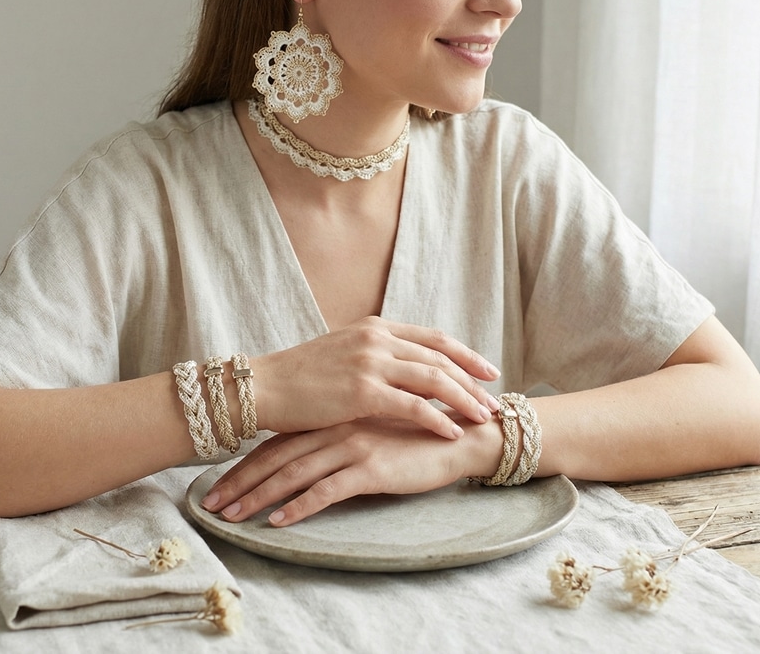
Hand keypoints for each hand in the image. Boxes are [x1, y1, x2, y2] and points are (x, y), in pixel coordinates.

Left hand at [199, 417, 504, 526]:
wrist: (460, 435)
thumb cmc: (416, 435)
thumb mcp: (369, 428)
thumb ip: (339, 435)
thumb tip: (307, 456)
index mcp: (332, 418)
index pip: (277, 441)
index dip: (244, 464)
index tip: (219, 485)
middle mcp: (335, 427)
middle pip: (275, 457)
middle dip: (240, 482)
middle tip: (212, 506)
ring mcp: (351, 445)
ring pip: (293, 473)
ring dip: (258, 497)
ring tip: (233, 517)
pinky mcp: (371, 467)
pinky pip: (326, 490)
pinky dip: (299, 506)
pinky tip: (278, 521)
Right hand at [253, 316, 500, 439]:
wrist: (264, 387)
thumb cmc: (299, 378)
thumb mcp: (342, 354)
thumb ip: (376, 357)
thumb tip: (407, 373)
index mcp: (375, 328)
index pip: (433, 337)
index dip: (465, 354)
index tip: (487, 370)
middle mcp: (377, 339)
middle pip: (441, 356)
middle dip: (473, 379)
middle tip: (495, 399)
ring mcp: (371, 363)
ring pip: (434, 379)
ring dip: (465, 399)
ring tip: (484, 418)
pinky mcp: (363, 392)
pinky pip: (414, 406)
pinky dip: (438, 419)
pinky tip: (452, 432)